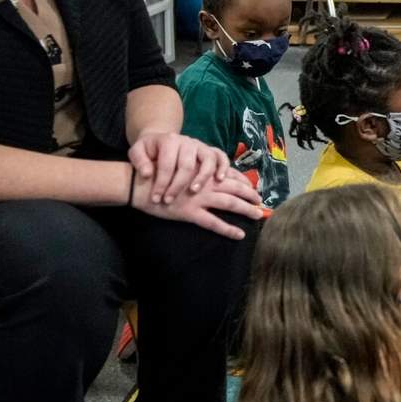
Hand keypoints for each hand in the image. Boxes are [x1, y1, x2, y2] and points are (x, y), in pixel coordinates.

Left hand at [128, 131, 226, 206]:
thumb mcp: (137, 151)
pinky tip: (219, 180)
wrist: (161, 141)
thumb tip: (147, 173)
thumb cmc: (150, 150)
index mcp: (169, 140)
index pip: (167, 164)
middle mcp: (187, 141)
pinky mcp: (210, 150)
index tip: (157, 198)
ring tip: (194, 191)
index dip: (162, 183)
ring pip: (207, 159)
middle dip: (177, 185)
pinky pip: (221, 156)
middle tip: (169, 200)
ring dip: (203, 177)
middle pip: (186, 164)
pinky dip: (223, 167)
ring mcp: (201, 145)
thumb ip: (139, 160)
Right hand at [133, 167, 263, 238]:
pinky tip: (240, 235)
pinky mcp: (190, 213)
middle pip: (234, 188)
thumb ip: (192, 169)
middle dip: (249, 194)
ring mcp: (199, 199)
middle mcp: (204, 184)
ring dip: (246, 209)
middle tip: (261, 200)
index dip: (241, 180)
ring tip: (258, 215)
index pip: (227, 174)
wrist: (139, 183)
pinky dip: (228, 229)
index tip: (252, 185)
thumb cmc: (156, 173)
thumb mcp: (177, 167)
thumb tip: (205, 172)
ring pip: (229, 203)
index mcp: (201, 171)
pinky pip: (213, 223)